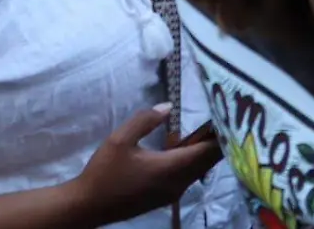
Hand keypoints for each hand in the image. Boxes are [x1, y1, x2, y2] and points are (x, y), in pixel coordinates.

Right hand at [66, 104, 222, 224]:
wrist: (86, 206)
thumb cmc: (103, 172)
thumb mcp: (120, 139)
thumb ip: (145, 120)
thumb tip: (169, 106)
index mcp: (172, 168)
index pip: (209, 150)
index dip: (221, 134)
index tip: (227, 116)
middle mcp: (179, 183)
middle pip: (209, 161)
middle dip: (217, 141)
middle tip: (220, 119)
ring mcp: (173, 192)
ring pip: (199, 169)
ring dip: (204, 151)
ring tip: (204, 129)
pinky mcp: (166, 197)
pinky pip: (188, 176)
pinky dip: (192, 161)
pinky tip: (182, 147)